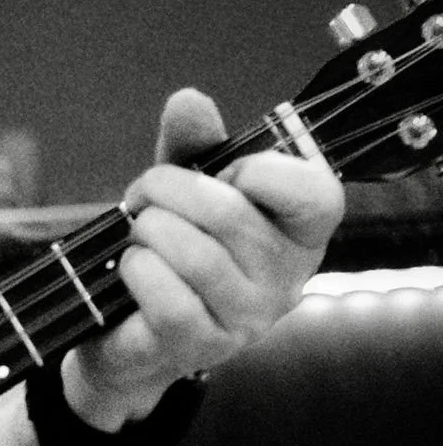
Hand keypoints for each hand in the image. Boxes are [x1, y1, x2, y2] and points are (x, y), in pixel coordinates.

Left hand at [66, 88, 343, 429]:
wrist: (129, 336)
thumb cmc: (171, 252)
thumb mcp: (186, 189)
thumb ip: (194, 145)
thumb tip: (188, 100)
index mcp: (302, 234)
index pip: (315, 192)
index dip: (259, 169)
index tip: (223, 172)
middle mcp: (286, 281)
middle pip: (229, 214)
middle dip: (168, 189)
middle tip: (144, 194)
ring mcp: (246, 320)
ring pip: (195, 255)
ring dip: (148, 230)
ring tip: (137, 232)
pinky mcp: (199, 346)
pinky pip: (167, 295)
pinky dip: (137, 269)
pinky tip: (131, 266)